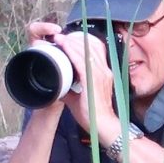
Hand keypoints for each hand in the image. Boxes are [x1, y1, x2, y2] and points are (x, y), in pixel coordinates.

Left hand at [26, 18, 111, 137]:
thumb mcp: (80, 97)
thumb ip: (71, 89)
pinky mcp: (93, 79)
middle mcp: (104, 71)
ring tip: (59, 38)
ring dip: (72, 42)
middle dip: (75, 40)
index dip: (83, 43)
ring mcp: (100, 74)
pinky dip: (72, 50)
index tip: (70, 41)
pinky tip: (64, 45)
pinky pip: (82, 60)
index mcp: (104, 74)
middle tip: (61, 37)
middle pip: (92, 47)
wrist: (102, 125)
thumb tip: (58, 86)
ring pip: (86, 50)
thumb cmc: (93, 114)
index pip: (96, 52)